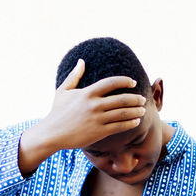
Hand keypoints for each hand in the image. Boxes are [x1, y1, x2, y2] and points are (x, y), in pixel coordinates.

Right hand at [19, 59, 145, 168]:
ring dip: (136, 111)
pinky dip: (130, 123)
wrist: (52, 133)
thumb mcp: (63, 91)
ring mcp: (97, 119)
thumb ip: (74, 76)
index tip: (133, 82)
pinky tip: (136, 121)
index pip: (111, 83)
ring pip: (123, 113)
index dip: (125, 81)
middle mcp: (94, 105)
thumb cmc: (57, 112)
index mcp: (87, 93)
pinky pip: (119, 126)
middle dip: (135, 99)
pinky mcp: (99, 132)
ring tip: (143, 110)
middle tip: (142, 99)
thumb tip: (81, 61)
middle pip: (122, 99)